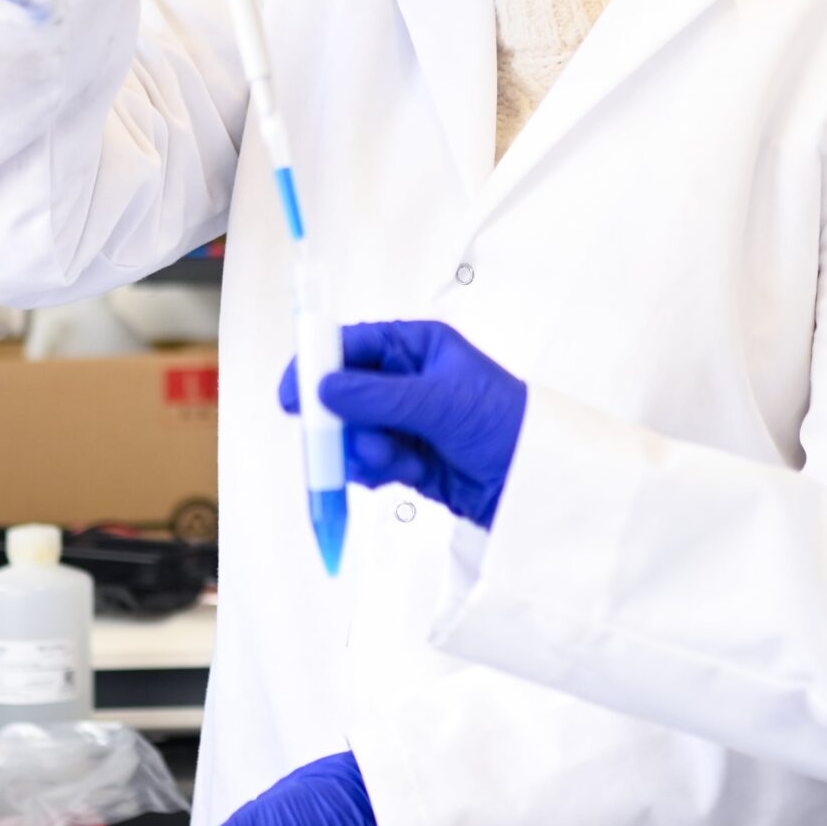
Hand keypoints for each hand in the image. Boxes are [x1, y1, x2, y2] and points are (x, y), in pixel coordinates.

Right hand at [280, 320, 529, 528]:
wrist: (533, 480)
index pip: (352, 345)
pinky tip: (409, 473)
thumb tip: (322, 388)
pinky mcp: (404, 456)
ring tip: (399, 460)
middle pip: (343, 392)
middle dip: (343, 420)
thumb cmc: (503, 422)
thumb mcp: (441, 402)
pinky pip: (367, 461)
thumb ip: (379, 396)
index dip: (317, 366)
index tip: (293, 396)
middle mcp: (405, 378)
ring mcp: (403, 419)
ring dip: (366, 451)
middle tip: (345, 439)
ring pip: (351, 431)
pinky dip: (379, 470)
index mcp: (417, 346)